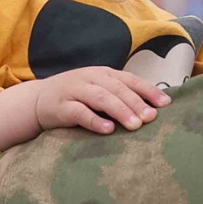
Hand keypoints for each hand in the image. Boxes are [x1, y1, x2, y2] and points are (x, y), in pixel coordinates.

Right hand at [0, 67, 169, 149]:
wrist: (37, 100)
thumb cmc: (76, 97)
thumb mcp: (98, 90)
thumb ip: (120, 96)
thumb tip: (153, 110)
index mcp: (104, 73)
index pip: (130, 80)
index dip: (148, 91)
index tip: (166, 105)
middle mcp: (91, 78)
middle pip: (118, 89)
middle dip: (136, 103)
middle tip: (151, 118)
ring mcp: (75, 90)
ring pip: (101, 98)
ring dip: (120, 111)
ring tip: (135, 125)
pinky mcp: (61, 106)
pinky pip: (80, 113)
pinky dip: (94, 120)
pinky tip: (108, 129)